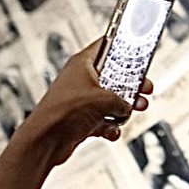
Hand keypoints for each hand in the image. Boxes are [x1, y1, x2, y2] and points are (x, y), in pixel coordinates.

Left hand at [14, 40, 151, 166]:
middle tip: (143, 88)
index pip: (106, 45)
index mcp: (83, 64)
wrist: (45, 142)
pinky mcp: (80, 119)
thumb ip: (122, 100)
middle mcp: (81, 79)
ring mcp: (81, 100)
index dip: (124, 47)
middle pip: (113, 76)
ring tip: (133, 110)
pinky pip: (103, 119)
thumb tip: (128, 105)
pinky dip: (110, 125)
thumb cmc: (63, 112)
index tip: (139, 51)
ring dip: (123, 108)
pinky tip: (112, 130)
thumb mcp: (104, 100)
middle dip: (131, 85)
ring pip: (110, 100)